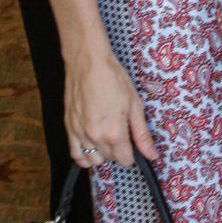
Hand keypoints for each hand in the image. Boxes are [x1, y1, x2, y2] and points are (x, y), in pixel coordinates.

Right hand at [64, 34, 158, 168]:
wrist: (88, 62)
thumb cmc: (114, 78)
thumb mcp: (135, 105)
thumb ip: (142, 135)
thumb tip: (153, 155)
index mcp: (114, 133)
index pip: (125, 160)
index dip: (131, 153)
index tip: (132, 141)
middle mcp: (95, 137)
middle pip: (110, 159)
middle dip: (118, 151)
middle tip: (121, 132)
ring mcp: (79, 134)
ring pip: (92, 160)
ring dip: (101, 154)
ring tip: (106, 138)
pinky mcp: (68, 128)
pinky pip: (75, 154)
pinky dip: (83, 156)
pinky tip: (91, 146)